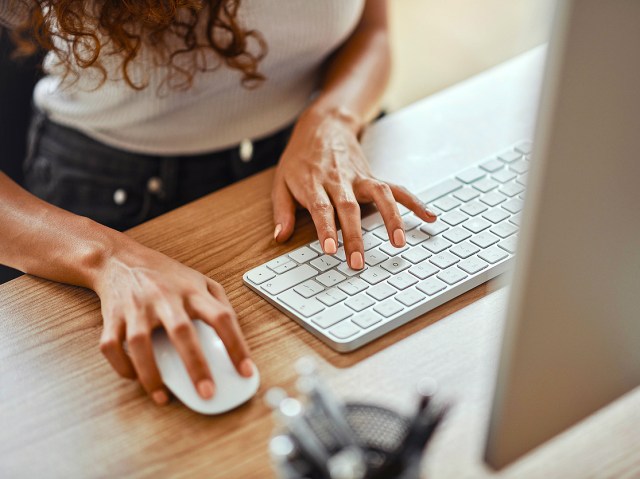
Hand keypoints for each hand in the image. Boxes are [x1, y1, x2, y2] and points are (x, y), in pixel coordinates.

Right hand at [93, 238, 252, 404]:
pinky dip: (121, 366)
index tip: (246, 371)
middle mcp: (165, 298)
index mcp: (192, 291)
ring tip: (163, 397)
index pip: (221, 317)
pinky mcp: (113, 317)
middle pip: (182, 332)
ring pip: (141, 343)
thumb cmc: (165, 275)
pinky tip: (135, 378)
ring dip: (151, 374)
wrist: (119, 258)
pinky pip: (112, 346)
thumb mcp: (199, 279)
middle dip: (196, 366)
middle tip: (207, 393)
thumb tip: (235, 334)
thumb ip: (220, 302)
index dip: (236, 345)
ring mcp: (136, 307)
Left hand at [272, 107, 437, 268]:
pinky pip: (396, 189)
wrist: (323, 126)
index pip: (322, 208)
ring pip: (379, 195)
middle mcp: (339, 180)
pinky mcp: (373, 177)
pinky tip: (429, 216)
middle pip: (350, 208)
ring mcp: (359, 177)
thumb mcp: (281, 181)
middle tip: (358, 262)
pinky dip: (414, 202)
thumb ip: (282, 210)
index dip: (327, 228)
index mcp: (314, 183)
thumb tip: (280, 237)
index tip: (331, 249)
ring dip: (391, 218)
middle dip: (355, 236)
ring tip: (399, 242)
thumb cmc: (300, 159)